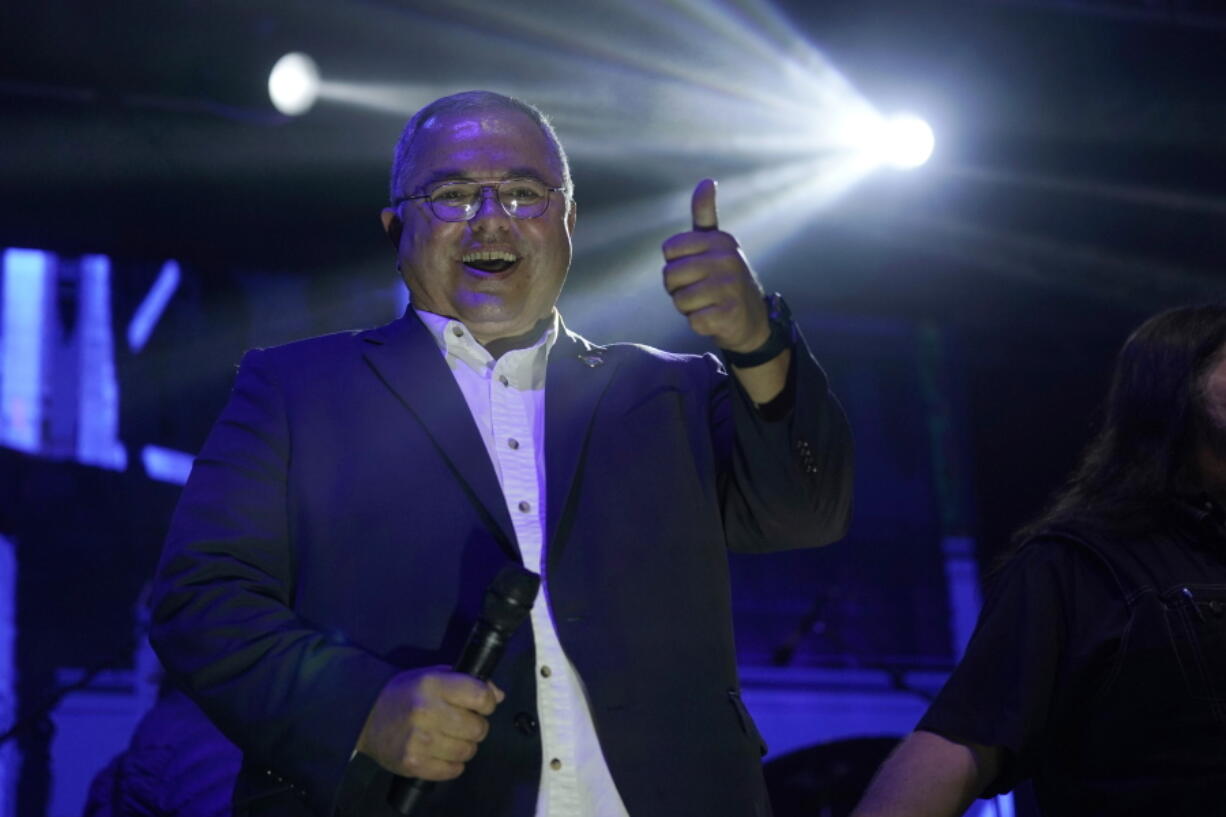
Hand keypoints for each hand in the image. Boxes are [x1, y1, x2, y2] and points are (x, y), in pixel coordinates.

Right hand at [355, 666, 503, 780]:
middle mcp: (426, 712)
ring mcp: (419, 741)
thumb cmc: (404, 694)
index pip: (480, 696)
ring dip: (464, 746)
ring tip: (449, 738)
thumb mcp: (432, 677)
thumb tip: (497, 696)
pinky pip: (453, 770)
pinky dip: (452, 764)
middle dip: (476, 726)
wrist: (364, 717)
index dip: (486, 702)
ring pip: (467, 751)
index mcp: (433, 685)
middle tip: (462, 724)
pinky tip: (441, 753)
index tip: (480, 705)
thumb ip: (466, 682)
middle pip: (478, 728)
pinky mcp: (413, 764)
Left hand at [662, 179, 768, 352]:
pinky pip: (693, 320)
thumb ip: (705, 214)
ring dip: (688, 308)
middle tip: (700, 291)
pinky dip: (699, 324)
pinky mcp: (730, 314)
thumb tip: (707, 180)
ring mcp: (731, 287)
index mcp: (720, 240)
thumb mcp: (716, 245)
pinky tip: (715, 318)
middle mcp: (728, 259)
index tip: (694, 270)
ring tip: (708, 304)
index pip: (669, 250)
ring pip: (680, 300)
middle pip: (670, 275)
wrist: (752, 320)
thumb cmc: (723, 280)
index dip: (674, 264)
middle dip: (677, 289)